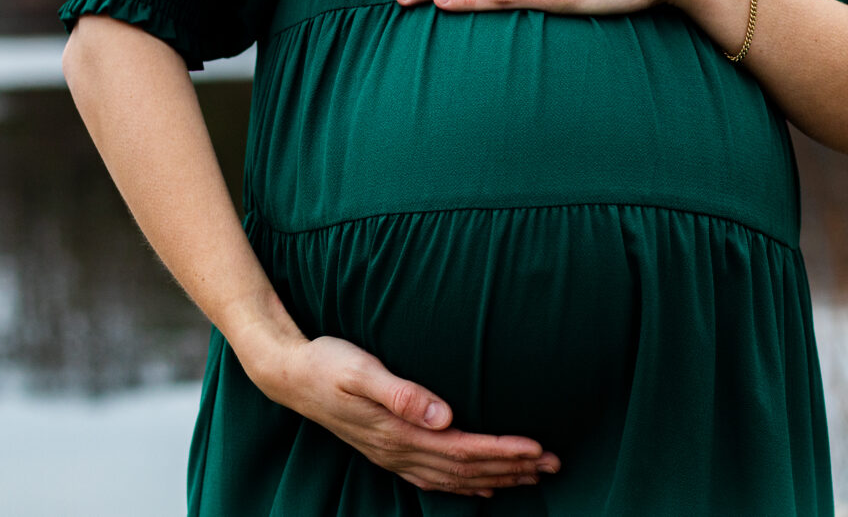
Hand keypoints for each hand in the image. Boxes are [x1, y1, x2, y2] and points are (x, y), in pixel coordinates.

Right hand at [251, 336, 560, 496]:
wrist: (290, 375)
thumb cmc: (328, 363)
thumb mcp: (360, 369)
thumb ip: (401, 392)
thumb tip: (443, 414)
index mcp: (398, 432)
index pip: (463, 449)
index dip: (503, 451)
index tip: (539, 449)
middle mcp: (399, 450)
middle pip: (466, 469)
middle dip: (512, 468)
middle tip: (555, 464)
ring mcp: (393, 455)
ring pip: (455, 477)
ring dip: (496, 477)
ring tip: (533, 476)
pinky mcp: (388, 450)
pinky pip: (434, 479)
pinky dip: (465, 485)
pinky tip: (482, 486)